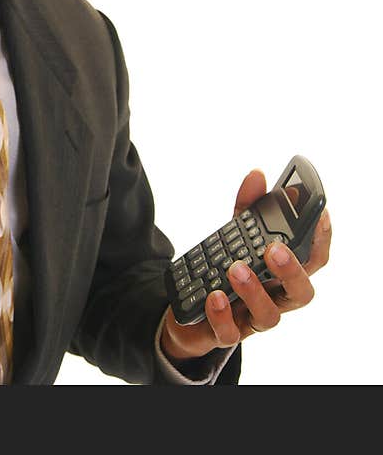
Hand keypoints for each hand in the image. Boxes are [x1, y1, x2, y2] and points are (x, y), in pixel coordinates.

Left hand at [160, 168, 332, 362]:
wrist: (186, 313)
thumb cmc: (222, 272)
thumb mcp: (231, 237)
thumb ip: (245, 209)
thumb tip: (256, 175)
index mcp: (281, 274)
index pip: (313, 259)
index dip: (321, 238)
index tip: (320, 213)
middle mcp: (273, 298)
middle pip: (300, 291)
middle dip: (291, 269)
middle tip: (274, 248)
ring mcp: (250, 318)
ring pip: (269, 315)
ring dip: (254, 290)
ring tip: (235, 268)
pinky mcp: (223, 333)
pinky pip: (228, 332)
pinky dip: (222, 314)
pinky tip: (214, 295)